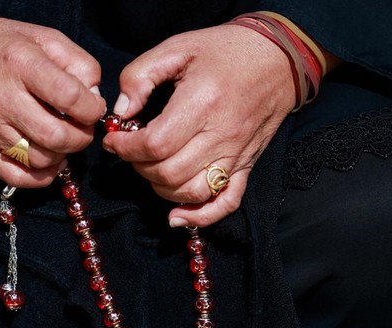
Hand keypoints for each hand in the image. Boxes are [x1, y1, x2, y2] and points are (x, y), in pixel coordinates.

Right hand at [0, 17, 105, 186]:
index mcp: (22, 64)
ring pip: (40, 160)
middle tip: (79, 126)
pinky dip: (40, 176)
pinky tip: (48, 161)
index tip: (92, 107)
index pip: (70, 97)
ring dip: (61, 154)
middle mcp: (4, 98)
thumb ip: (78, 63)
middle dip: (81, 137)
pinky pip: (16, 177)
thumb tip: (94, 97)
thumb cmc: (3, 46)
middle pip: (58, 137)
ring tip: (60, 138)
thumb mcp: (44, 39)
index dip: (92, 108)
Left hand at [103, 25, 294, 226]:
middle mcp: (222, 134)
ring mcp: (237, 154)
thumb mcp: (176, 47)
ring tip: (151, 169)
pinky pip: (226, 202)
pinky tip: (178, 216)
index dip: (125, 148)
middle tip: (132, 151)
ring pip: (192, 192)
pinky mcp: (247, 165)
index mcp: (202, 102)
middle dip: (139, 167)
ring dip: (161, 188)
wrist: (277, 58)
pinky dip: (201, 216)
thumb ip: (140, 76)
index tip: (114, 140)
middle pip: (169, 172)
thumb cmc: (224, 50)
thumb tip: (121, 112)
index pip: (155, 144)